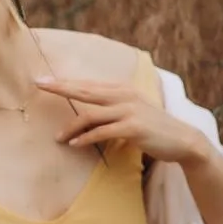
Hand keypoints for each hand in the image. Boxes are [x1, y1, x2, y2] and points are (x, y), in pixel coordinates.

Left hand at [34, 76, 205, 163]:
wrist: (183, 140)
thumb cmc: (154, 128)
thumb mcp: (132, 112)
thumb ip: (112, 109)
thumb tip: (88, 115)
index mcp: (122, 90)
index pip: (88, 84)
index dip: (65, 82)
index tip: (44, 79)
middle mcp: (124, 96)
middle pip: (85, 90)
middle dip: (61, 87)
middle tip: (40, 85)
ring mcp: (129, 111)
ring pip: (91, 114)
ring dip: (71, 127)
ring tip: (58, 137)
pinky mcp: (132, 128)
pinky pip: (102, 132)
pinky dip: (86, 138)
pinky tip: (75, 144)